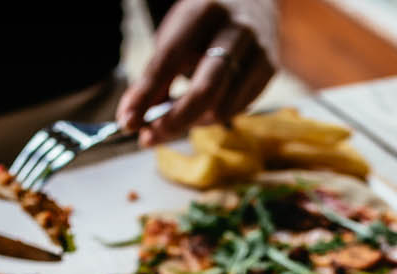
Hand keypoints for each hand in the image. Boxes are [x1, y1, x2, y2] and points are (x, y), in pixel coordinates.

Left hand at [119, 0, 277, 145]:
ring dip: (194, 121)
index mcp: (204, 11)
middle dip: (174, 121)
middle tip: (148, 137)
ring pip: (223, 108)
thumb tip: (134, 119)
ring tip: (176, 116)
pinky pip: (238, 108)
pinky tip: (202, 108)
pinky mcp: (270, 69)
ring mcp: (259, 51)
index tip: (127, 121)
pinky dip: (214, 115)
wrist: (251, 0)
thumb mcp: (175, 36)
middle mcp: (237, 30)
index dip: (146, 94)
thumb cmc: (202, 24)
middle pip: (206, 90)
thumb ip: (157, 75)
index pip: (169, 59)